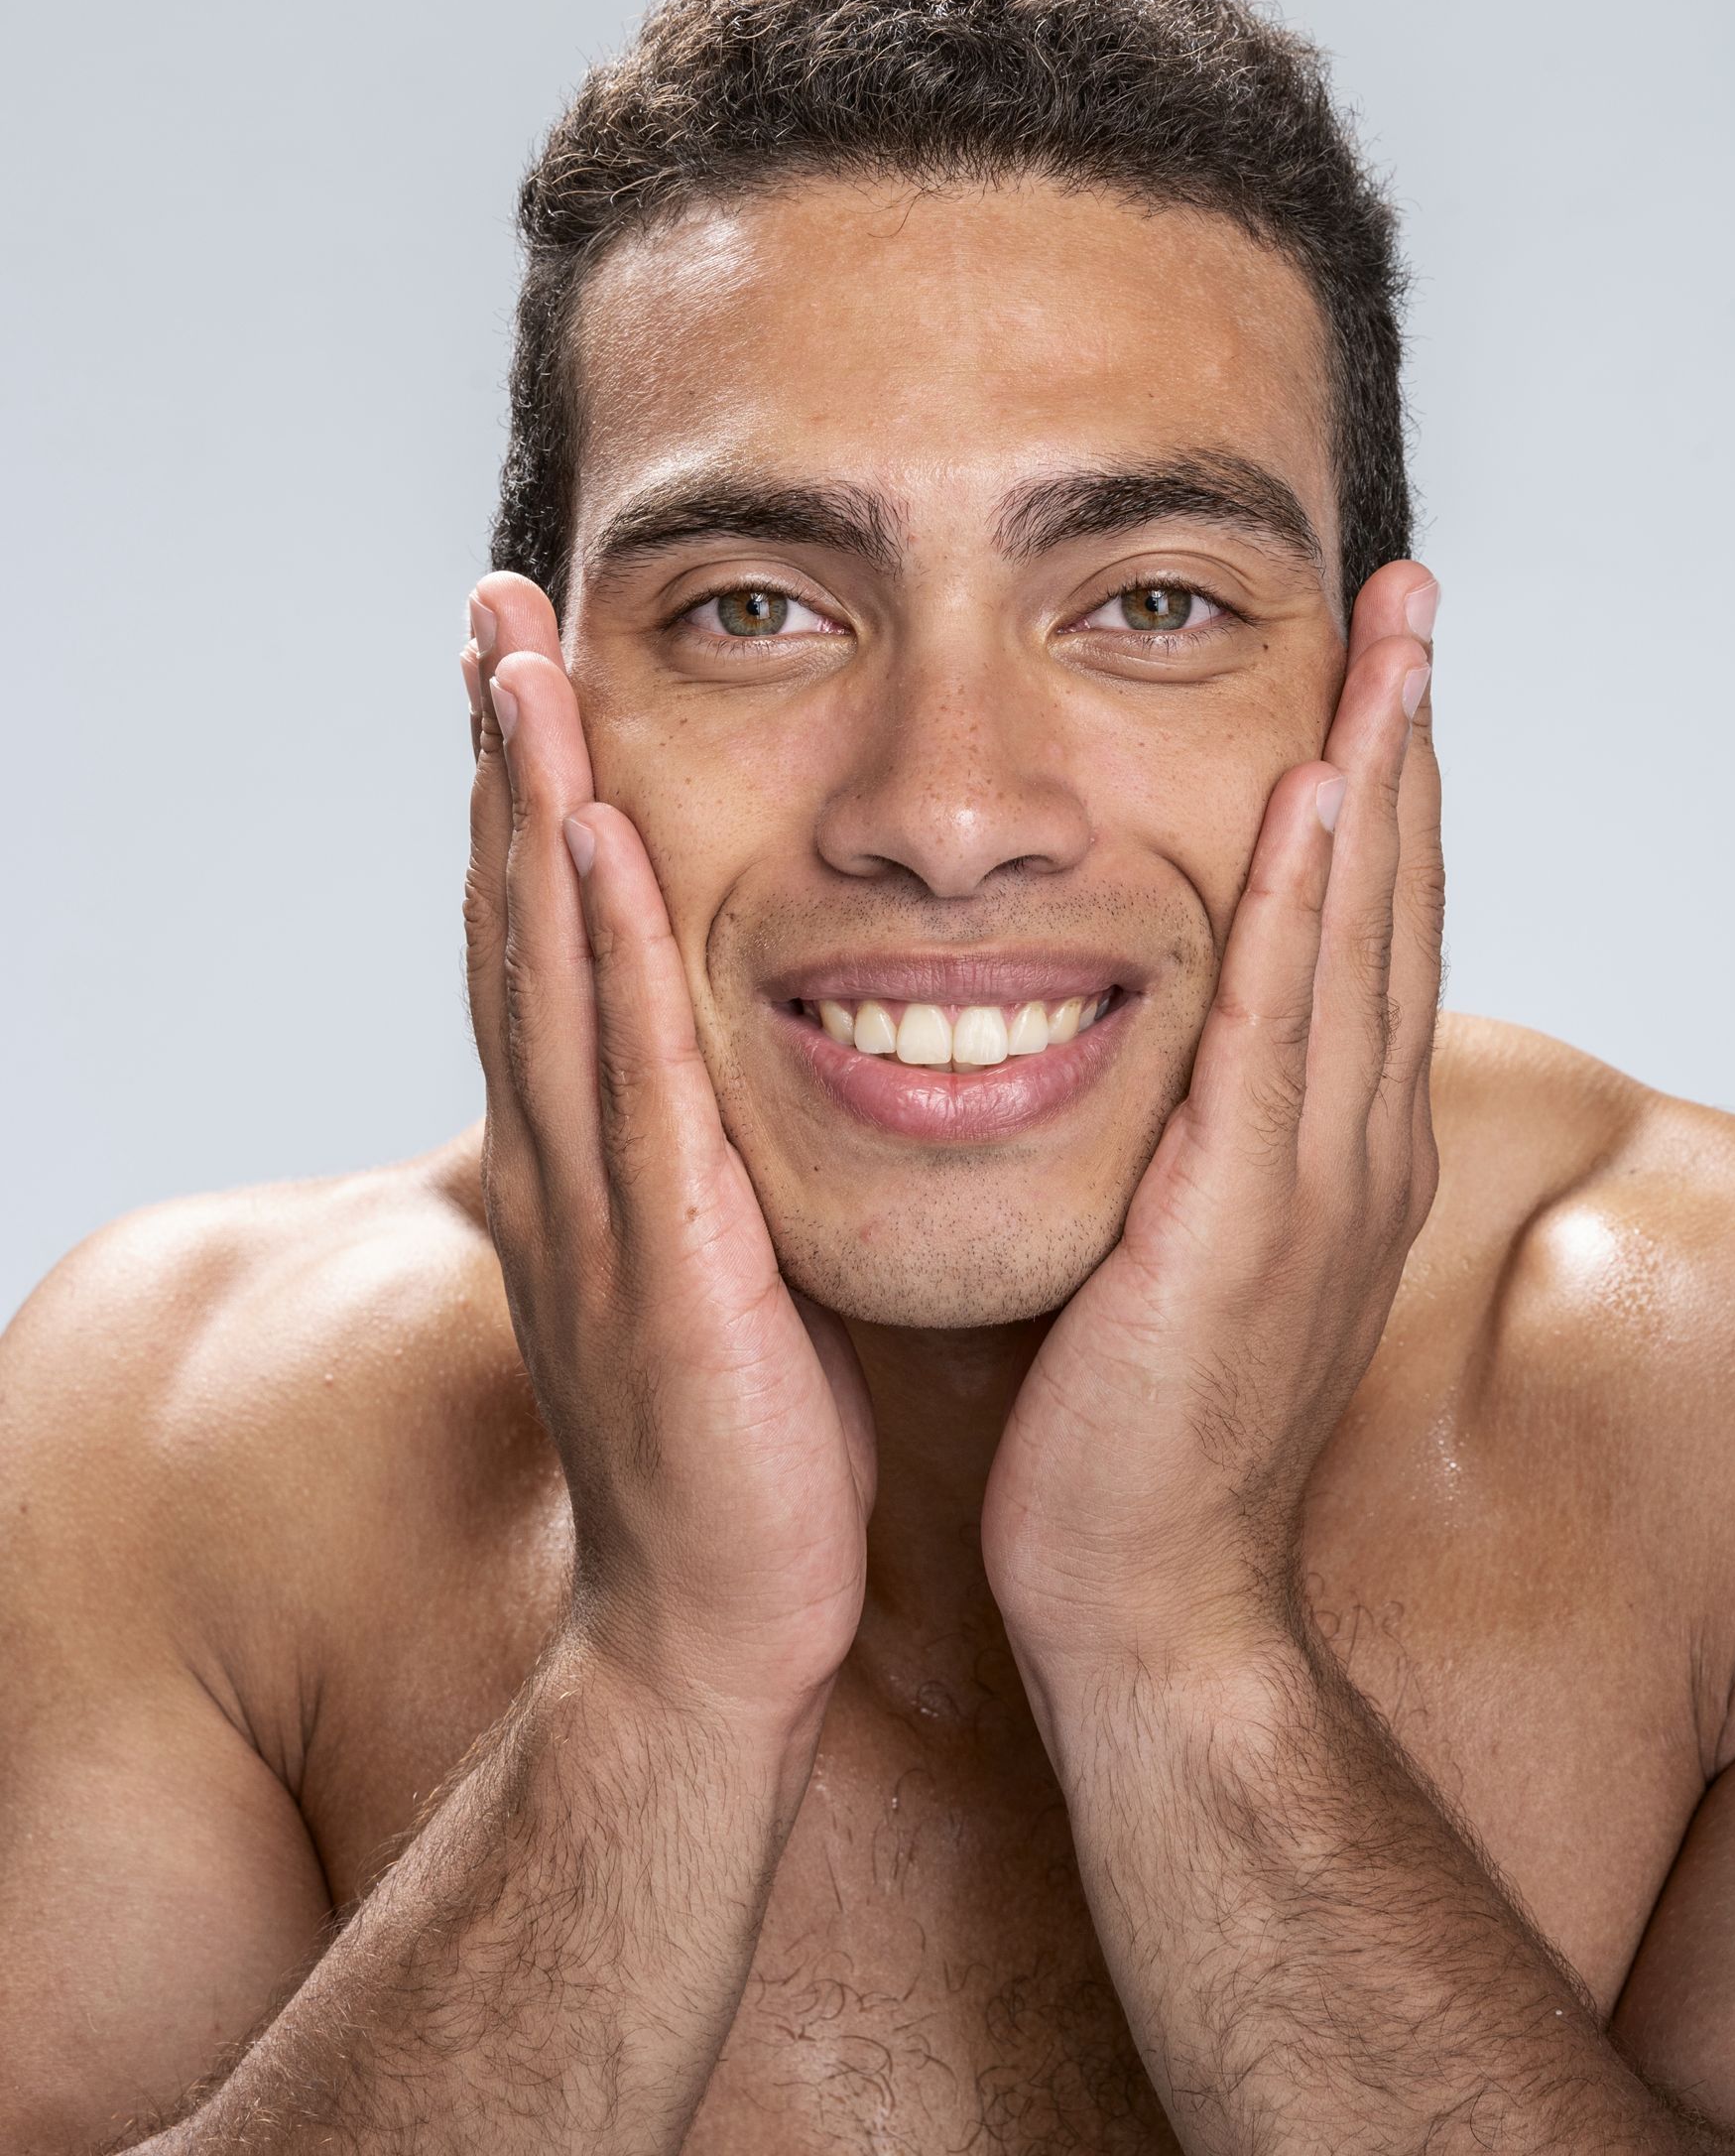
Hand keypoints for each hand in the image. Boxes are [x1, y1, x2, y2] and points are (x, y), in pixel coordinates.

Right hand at [463, 575, 875, 1742]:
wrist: (719, 1629)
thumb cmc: (736, 1444)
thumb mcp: (705, 1266)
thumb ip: (697, 1159)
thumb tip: (725, 1072)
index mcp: (590, 1157)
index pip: (542, 946)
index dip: (524, 799)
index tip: (527, 668)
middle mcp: (569, 1160)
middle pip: (517, 923)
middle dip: (504, 759)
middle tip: (496, 607)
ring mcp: (598, 1207)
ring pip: (550, 972)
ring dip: (529, 809)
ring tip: (524, 665)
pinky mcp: (662, 1260)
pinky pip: (629, 1079)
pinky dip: (600, 953)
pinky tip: (594, 838)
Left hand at [981, 561, 1441, 1711]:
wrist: (1142, 1602)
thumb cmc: (1138, 1430)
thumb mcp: (1183, 1249)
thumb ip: (1196, 1135)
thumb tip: (1164, 1043)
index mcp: (1333, 1146)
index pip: (1370, 928)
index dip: (1382, 785)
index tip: (1375, 662)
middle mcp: (1354, 1144)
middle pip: (1393, 899)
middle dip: (1405, 736)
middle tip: (1411, 591)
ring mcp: (1317, 1182)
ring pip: (1362, 937)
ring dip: (1379, 774)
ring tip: (1388, 636)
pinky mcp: (1245, 1220)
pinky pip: (1282, 1031)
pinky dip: (1311, 906)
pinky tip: (1318, 795)